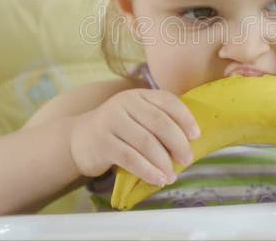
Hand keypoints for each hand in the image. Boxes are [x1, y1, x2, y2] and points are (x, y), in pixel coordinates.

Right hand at [70, 88, 200, 186]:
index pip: (167, 100)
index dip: (184, 118)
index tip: (196, 136)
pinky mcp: (102, 143)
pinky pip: (130, 158)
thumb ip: (159, 122)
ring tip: (172, 176)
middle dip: (177, 143)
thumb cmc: (118, 130)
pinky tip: (157, 179)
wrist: (80, 139)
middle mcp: (124, 103)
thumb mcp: (137, 117)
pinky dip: (147, 170)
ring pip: (145, 142)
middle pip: (159, 122)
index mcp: (138, 95)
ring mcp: (111, 121)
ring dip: (163, 161)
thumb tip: (190, 142)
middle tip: (187, 160)